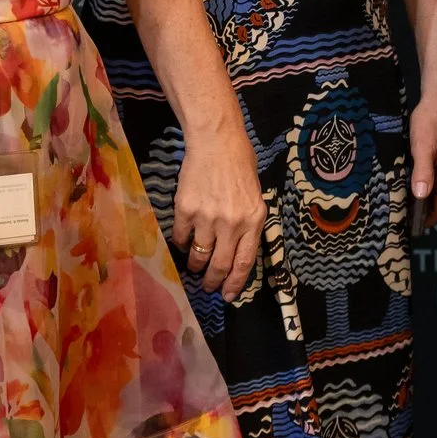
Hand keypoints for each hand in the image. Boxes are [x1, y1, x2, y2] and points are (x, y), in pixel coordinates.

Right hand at [173, 118, 265, 298]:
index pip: (245, 263)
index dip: (235, 284)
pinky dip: (182, 244)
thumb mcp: (255, 195)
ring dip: (195, 266)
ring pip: (198, 256)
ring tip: (194, 267)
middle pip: (220, 265)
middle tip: (206, 287)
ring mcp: (207, 218)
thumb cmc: (240, 164)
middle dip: (212, 281)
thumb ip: (249, 222)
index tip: (228, 296)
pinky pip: (181, 237)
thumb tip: (238, 248)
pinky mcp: (186, 210)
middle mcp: (232, 223)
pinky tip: (184, 241)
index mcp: (254, 220)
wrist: (216, 141)